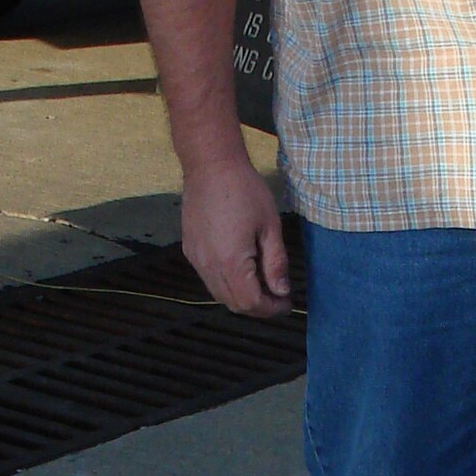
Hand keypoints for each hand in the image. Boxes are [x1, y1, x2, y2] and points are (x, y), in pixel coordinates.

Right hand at [180, 156, 291, 318]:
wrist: (211, 166)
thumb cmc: (246, 191)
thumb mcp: (270, 226)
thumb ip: (276, 262)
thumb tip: (282, 291)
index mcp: (231, 262)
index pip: (250, 303)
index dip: (270, 309)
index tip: (286, 302)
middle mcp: (209, 266)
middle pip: (232, 304)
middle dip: (257, 307)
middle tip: (277, 295)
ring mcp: (196, 259)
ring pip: (218, 293)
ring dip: (241, 296)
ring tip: (262, 283)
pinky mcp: (190, 250)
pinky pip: (208, 278)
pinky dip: (226, 283)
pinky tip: (241, 268)